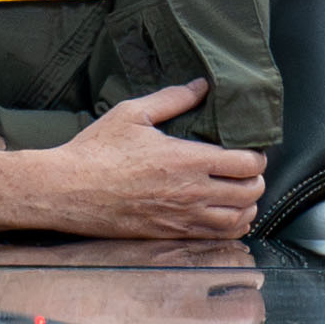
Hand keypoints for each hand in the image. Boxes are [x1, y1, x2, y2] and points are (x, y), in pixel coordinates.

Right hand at [30, 82, 267, 243]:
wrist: (68, 190)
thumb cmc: (97, 151)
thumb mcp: (133, 114)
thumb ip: (172, 98)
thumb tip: (201, 86)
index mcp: (187, 160)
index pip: (246, 164)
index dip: (256, 157)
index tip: (249, 151)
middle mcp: (192, 193)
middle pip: (250, 192)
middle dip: (255, 180)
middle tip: (247, 172)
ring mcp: (183, 218)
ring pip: (239, 219)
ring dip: (247, 206)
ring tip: (240, 194)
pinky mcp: (171, 235)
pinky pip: (217, 237)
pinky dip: (231, 227)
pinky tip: (225, 215)